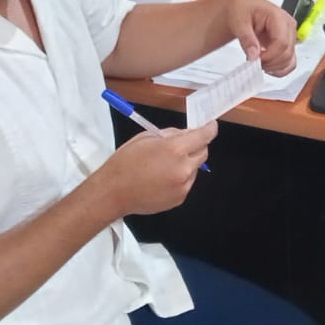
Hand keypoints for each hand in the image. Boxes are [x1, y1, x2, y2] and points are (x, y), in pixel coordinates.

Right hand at [95, 122, 215, 216]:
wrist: (113, 193)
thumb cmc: (125, 163)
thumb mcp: (145, 138)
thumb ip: (170, 134)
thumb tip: (186, 134)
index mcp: (174, 150)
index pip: (203, 137)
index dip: (210, 129)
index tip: (211, 126)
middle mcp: (183, 169)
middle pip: (203, 153)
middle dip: (198, 146)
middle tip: (184, 144)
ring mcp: (183, 186)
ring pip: (195, 169)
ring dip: (187, 163)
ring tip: (165, 164)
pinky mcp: (179, 198)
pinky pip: (186, 183)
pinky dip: (180, 177)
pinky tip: (162, 177)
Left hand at [222, 0, 297, 75]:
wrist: (242, 8)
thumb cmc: (241, 9)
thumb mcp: (238, 21)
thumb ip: (247, 38)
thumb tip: (253, 55)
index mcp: (279, 17)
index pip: (282, 42)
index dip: (269, 55)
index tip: (255, 59)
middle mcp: (288, 26)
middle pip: (287, 53)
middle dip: (270, 62)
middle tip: (254, 62)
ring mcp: (289, 36)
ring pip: (290, 60)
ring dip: (274, 67)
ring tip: (259, 63)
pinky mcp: (287, 45)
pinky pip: (289, 62)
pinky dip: (279, 69)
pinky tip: (267, 67)